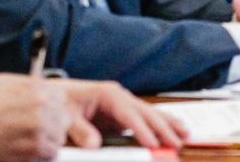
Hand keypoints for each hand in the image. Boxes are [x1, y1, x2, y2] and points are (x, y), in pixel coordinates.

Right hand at [0, 77, 70, 160]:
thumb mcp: (10, 87)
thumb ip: (34, 87)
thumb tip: (52, 92)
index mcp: (37, 88)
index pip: (61, 99)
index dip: (53, 109)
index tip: (44, 116)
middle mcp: (42, 103)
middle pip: (64, 117)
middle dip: (54, 125)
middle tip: (37, 131)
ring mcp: (40, 125)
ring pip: (60, 136)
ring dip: (49, 140)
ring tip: (31, 141)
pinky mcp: (36, 146)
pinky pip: (53, 151)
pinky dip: (44, 153)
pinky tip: (30, 150)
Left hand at [54, 79, 185, 149]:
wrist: (54, 95)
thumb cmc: (60, 103)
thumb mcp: (64, 117)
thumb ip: (79, 130)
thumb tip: (94, 144)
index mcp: (108, 94)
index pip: (129, 114)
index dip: (142, 130)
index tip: (153, 144)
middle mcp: (120, 97)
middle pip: (146, 113)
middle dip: (163, 128)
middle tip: (176, 143)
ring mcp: (124, 105)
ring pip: (151, 114)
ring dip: (169, 125)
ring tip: (185, 135)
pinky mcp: (124, 115)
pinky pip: (146, 120)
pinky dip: (162, 125)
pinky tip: (175, 130)